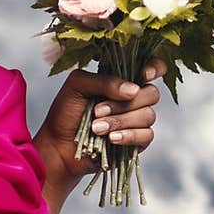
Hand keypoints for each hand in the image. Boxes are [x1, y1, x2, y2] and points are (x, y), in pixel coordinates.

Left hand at [38, 57, 166, 181]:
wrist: (58, 146)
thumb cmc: (65, 113)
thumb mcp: (77, 86)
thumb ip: (104, 81)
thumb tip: (133, 90)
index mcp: (121, 80)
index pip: (152, 68)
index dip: (155, 68)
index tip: (143, 75)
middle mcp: (132, 99)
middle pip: (152, 94)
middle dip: (124, 104)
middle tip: (96, 111)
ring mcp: (136, 120)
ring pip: (148, 115)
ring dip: (120, 121)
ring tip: (96, 128)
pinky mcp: (137, 142)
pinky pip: (146, 135)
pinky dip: (128, 136)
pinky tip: (111, 139)